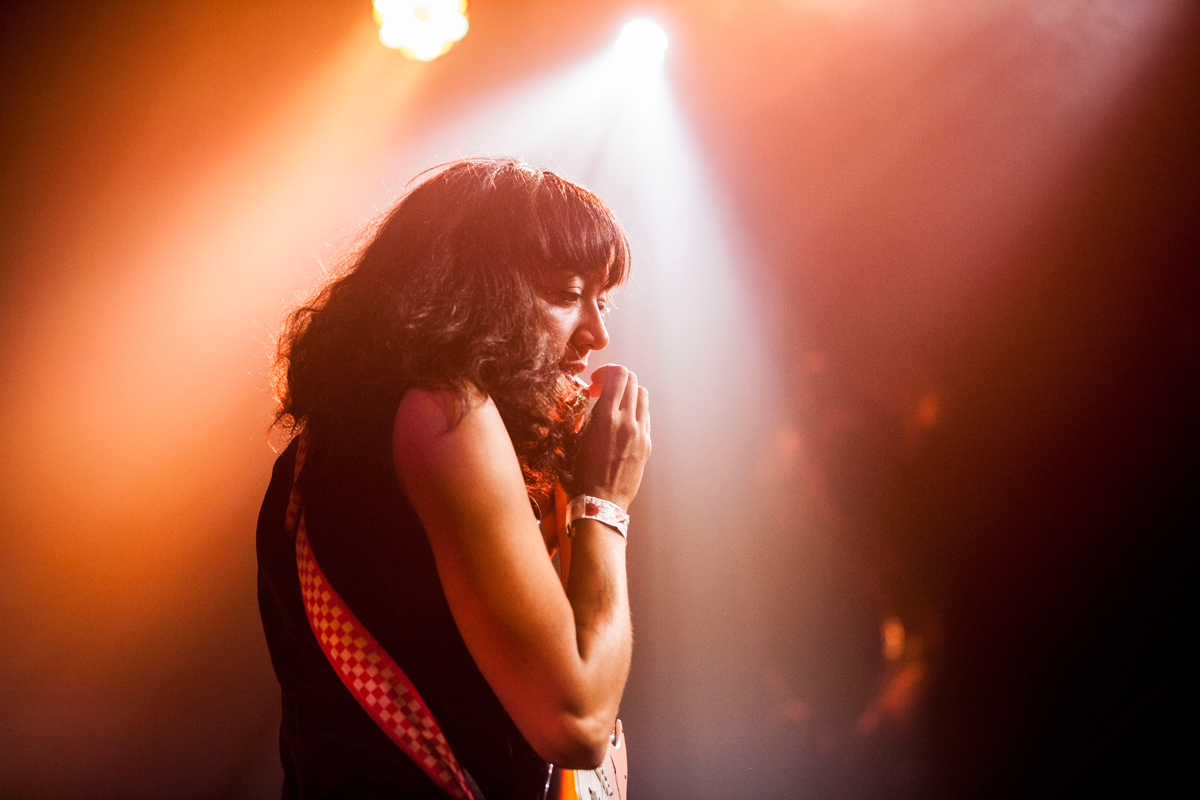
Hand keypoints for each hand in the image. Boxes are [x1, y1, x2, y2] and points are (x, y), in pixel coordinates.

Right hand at [572, 365, 650, 509]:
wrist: (600, 504)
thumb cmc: (580, 476)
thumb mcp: (573, 441)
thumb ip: (583, 416)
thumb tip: (587, 400)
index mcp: (605, 418)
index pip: (617, 374)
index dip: (605, 372)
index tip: (594, 385)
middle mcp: (627, 422)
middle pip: (632, 379)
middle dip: (616, 379)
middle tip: (602, 392)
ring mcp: (640, 433)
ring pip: (642, 395)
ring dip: (628, 394)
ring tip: (614, 406)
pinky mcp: (647, 445)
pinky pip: (645, 416)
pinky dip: (635, 411)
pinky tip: (621, 424)